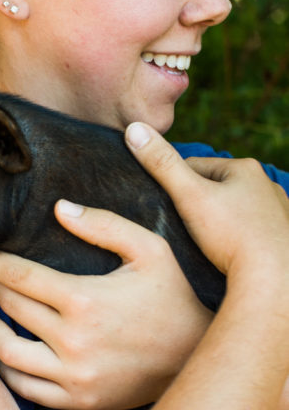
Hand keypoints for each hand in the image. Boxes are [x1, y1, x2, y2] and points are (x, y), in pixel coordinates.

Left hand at [0, 203, 211, 409]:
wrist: (201, 357)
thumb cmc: (174, 297)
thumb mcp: (150, 250)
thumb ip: (104, 225)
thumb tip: (59, 208)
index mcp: (84, 299)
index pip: (18, 275)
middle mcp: (73, 341)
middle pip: (10, 309)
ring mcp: (74, 376)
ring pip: (8, 354)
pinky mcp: (79, 400)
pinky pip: (27, 389)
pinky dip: (6, 371)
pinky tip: (0, 353)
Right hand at [124, 123, 288, 284]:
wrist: (274, 280)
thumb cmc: (232, 236)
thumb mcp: (189, 196)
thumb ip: (161, 164)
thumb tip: (134, 128)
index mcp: (245, 168)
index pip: (196, 166)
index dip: (174, 185)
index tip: (162, 205)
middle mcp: (267, 185)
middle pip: (217, 189)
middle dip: (198, 204)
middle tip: (180, 227)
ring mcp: (279, 212)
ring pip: (235, 211)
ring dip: (219, 222)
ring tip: (202, 243)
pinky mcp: (283, 237)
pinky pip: (251, 232)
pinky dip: (238, 239)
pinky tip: (227, 254)